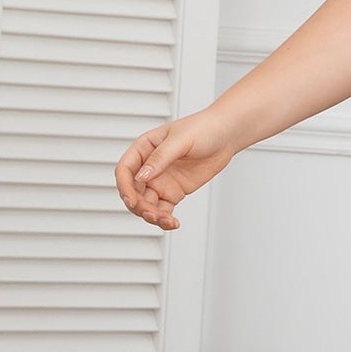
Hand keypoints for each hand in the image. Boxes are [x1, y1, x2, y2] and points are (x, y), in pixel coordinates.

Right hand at [114, 109, 239, 230]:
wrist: (225, 135)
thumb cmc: (202, 129)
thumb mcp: (180, 140)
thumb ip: (160, 158)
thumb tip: (142, 176)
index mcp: (144, 149)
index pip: (125, 170)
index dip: (124, 187)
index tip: (132, 200)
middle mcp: (149, 167)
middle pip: (133, 192)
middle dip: (139, 206)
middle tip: (152, 214)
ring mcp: (161, 181)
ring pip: (147, 204)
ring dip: (151, 216)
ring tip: (166, 221)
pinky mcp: (174, 192)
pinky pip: (163, 209)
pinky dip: (165, 219)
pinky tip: (173, 223)